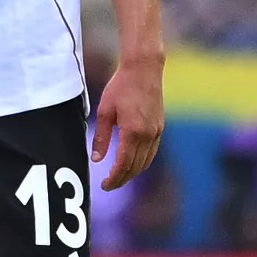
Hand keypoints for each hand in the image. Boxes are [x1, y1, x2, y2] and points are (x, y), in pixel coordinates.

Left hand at [91, 52, 165, 190]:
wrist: (144, 70)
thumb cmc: (120, 87)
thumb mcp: (104, 111)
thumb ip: (101, 137)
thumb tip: (96, 160)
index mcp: (133, 131)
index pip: (124, 164)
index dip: (114, 178)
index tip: (103, 185)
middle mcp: (148, 135)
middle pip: (136, 167)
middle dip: (122, 179)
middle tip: (108, 185)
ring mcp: (157, 132)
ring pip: (146, 162)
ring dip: (132, 173)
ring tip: (118, 178)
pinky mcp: (160, 128)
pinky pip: (151, 152)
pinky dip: (141, 162)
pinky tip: (131, 163)